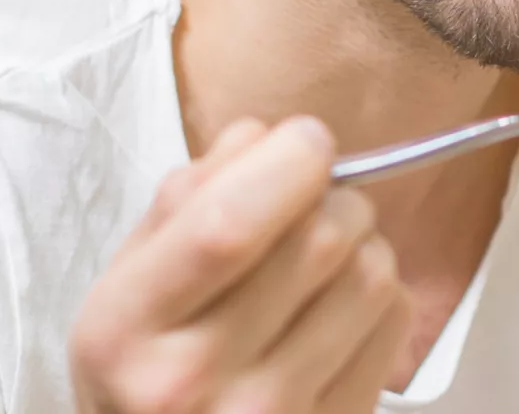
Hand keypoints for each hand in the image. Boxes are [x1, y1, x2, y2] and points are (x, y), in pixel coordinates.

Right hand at [70, 116, 409, 413]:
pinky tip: (343, 306)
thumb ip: (182, 203)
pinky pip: (393, 324)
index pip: (226, 226)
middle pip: (317, 242)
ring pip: (368, 277)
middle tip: (319, 198)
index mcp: (125, 331)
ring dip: (363, 243)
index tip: (305, 140)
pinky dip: (382, 294)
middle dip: (335, 194)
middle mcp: (193, 381)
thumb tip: (263, 138)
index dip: (285, 164)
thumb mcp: (127, 288)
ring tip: (328, 258)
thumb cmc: (145, 369)